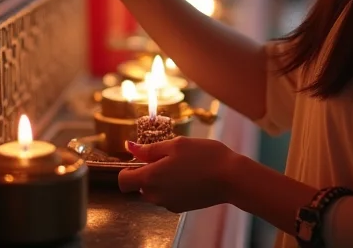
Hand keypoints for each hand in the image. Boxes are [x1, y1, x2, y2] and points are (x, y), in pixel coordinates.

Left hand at [118, 137, 236, 212]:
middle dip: (149, 171)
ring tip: (183, 163)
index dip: (127, 168)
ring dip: (162, 178)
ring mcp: (168, 204)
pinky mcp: (180, 208)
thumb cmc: (203, 156)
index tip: (141, 158)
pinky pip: (168, 196)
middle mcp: (156, 196)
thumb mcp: (176, 144)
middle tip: (170, 155)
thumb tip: (130, 147)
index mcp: (151, 178)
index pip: (123, 181)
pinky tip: (191, 175)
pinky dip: (173, 186)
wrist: (230, 177)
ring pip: (155, 190)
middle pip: (140, 185)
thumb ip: (150, 148)